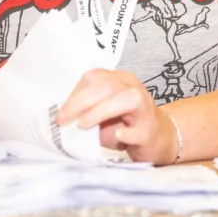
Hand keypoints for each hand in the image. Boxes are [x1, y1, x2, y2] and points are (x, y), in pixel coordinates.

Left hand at [56, 69, 177, 165]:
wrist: (157, 138)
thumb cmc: (125, 124)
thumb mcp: (103, 112)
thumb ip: (88, 108)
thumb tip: (64, 116)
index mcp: (120, 79)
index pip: (94, 78)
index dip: (75, 94)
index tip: (61, 112)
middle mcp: (134, 88)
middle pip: (107, 86)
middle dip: (81, 102)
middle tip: (63, 120)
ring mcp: (145, 109)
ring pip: (126, 100)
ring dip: (100, 111)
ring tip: (83, 125)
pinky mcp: (150, 131)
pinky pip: (139, 130)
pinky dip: (127, 132)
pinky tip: (118, 134)